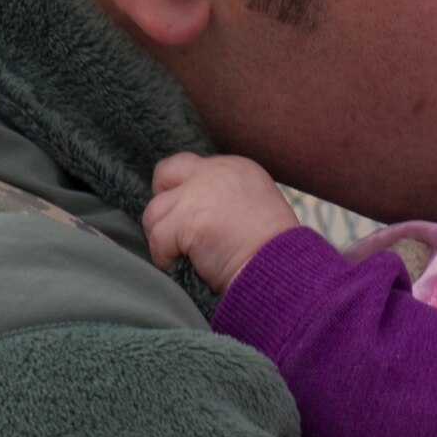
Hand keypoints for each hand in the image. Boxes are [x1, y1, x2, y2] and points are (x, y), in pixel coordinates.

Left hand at [143, 153, 300, 292]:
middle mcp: (217, 172)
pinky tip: (184, 266)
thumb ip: (224, 198)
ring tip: (184, 257)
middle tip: (172, 232)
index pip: (191, 167)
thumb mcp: (254, 207)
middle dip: (162, 203)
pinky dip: (164, 258)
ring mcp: (199, 193)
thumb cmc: (272, 251)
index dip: (182, 192)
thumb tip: (190, 212)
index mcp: (237, 168)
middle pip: (165, 173)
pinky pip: (157, 239)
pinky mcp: (187, 219)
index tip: (190, 220)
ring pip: (154, 212)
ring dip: (162, 238)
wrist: (283, 269)